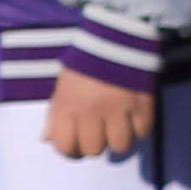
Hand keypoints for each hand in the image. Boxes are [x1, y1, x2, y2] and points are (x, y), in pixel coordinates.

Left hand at [38, 67, 156, 163]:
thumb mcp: (62, 87)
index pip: (65, 145)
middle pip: (94, 149)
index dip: (70, 151)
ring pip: (120, 146)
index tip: (77, 146)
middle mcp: (92, 111)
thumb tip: (47, 139)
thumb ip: (55, 115)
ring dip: (119, 141)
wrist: (116, 38)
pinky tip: (135, 120)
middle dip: (96, 145)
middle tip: (100, 135)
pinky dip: (139, 130)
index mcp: (67, 106)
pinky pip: (143, 131)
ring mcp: (119, 108)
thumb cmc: (84, 64)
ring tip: (119, 130)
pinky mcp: (143, 103)